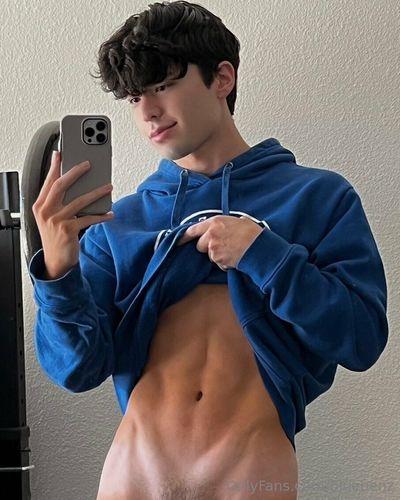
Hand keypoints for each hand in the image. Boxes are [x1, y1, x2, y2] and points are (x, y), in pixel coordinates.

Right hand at [32, 150, 113, 278]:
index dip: (55, 166)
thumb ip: (58, 202)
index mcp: (40, 205)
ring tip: (108, 187)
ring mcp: (56, 221)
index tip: (61, 154)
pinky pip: (88, 219)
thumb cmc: (56, 237)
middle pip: (61, 185)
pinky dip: (101, 216)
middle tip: (88, 164)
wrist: (56, 261)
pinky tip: (110, 214)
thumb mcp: (51, 218)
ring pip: (79, 200)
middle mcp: (46, 211)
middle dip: (76, 172)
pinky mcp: (68, 230)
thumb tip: (77, 185)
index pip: (48, 181)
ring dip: (96, 192)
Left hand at [177, 215, 262, 269]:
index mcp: (215, 222)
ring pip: (210, 256)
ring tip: (232, 250)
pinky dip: (225, 263)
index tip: (178, 241)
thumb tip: (218, 228)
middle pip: (200, 245)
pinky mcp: (219, 260)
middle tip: (223, 245)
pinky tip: (235, 257)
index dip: (185, 236)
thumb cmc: (252, 232)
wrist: (259, 246)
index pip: (193, 229)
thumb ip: (223, 225)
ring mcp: (213, 248)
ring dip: (218, 255)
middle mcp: (211, 234)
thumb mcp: (236, 221)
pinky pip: (218, 263)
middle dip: (207, 247)